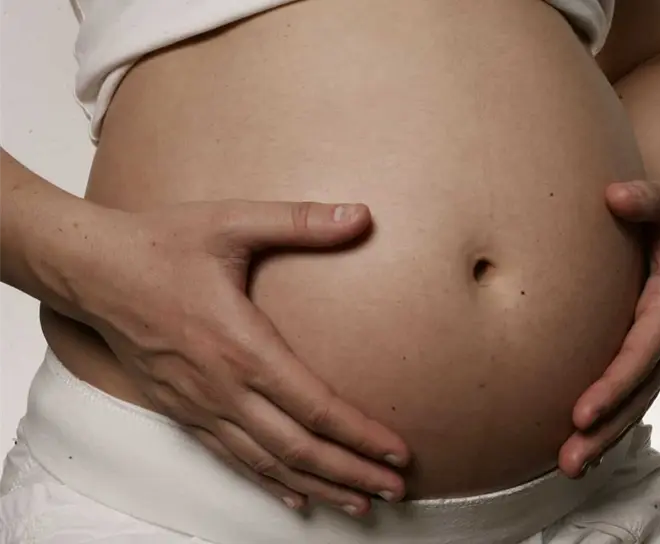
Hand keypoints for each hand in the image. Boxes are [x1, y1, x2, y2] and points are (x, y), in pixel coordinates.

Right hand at [69, 200, 408, 515]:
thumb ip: (300, 221)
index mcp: (242, 346)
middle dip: (352, 473)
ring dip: (318, 487)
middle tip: (395, 491)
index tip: (398, 451)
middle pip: (298, 448)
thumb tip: (362, 215)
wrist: (90, 271)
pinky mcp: (182, 412)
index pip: (315, 406)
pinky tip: (296, 498)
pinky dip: (270, 483)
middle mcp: (222, 387)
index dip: (360, 434)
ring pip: (268, 463)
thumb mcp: (233, 221)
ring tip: (360, 505)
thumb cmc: (161, 244)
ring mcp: (200, 406)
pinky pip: (232, 459)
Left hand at [558, 179, 659, 475]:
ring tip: (569, 467)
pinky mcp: (651, 352)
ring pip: (635, 400)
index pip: (640, 351)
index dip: (614, 384)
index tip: (580, 412)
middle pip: (638, 391)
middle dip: (606, 428)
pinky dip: (610, 421)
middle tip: (569, 460)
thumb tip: (617, 194)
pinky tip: (582, 446)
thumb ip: (649, 198)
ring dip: (605, 436)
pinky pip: (631, 392)